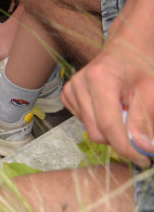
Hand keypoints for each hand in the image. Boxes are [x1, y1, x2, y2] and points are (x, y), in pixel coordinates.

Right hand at [62, 33, 153, 166]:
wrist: (124, 52)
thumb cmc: (139, 70)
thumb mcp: (150, 94)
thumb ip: (145, 122)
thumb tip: (143, 147)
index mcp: (99, 79)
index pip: (108, 124)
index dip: (126, 147)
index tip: (144, 159)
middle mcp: (78, 84)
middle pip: (97, 132)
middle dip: (120, 140)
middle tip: (140, 137)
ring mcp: (69, 90)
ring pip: (91, 130)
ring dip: (112, 131)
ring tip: (125, 115)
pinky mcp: (66, 96)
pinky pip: (84, 123)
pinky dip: (100, 123)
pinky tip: (110, 109)